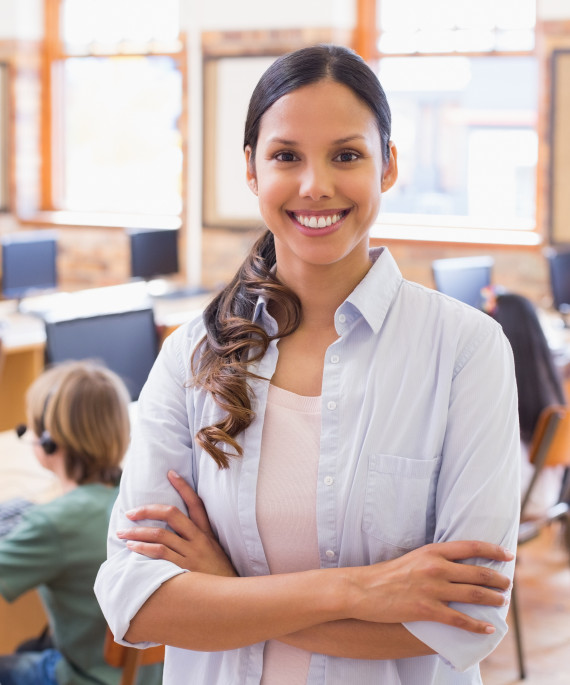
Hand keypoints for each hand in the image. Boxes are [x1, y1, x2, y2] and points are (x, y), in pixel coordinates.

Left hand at [117, 470, 237, 577]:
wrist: (230, 597)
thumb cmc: (218, 576)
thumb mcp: (214, 552)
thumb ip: (199, 541)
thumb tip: (176, 533)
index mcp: (207, 532)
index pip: (196, 503)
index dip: (183, 486)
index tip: (170, 473)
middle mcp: (199, 539)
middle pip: (172, 513)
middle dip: (148, 510)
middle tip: (131, 512)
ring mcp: (191, 553)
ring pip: (161, 534)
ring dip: (138, 531)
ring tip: (123, 533)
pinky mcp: (184, 568)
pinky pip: (160, 553)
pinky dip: (143, 547)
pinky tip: (132, 547)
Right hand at [348, 541, 512, 633]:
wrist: (362, 589)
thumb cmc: (386, 574)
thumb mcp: (413, 558)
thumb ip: (434, 559)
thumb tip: (456, 565)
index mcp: (432, 551)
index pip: (471, 547)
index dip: (493, 551)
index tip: (508, 555)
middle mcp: (435, 567)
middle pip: (477, 573)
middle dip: (497, 580)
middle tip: (507, 585)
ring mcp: (432, 589)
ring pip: (473, 595)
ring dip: (492, 600)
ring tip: (501, 602)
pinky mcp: (426, 610)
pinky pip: (459, 619)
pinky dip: (476, 625)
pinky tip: (487, 629)